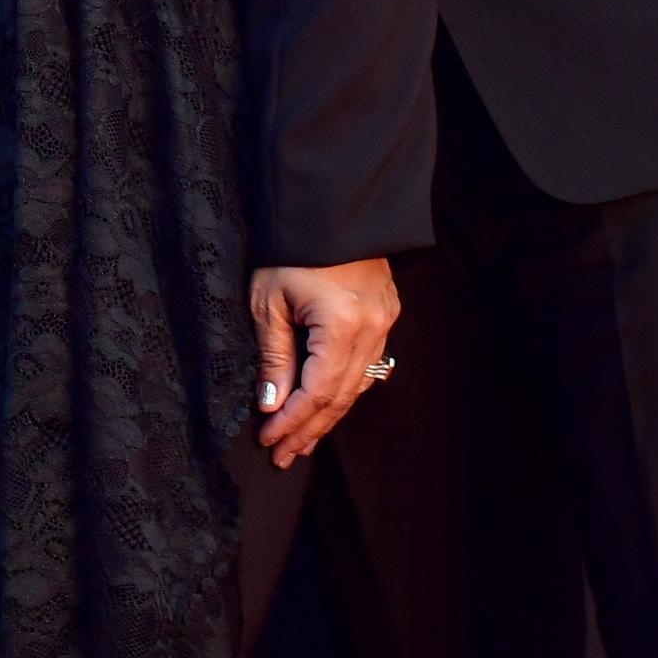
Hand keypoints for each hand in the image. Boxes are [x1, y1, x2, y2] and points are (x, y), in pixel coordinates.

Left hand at [248, 257, 399, 467]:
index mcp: (342, 326)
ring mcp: (386, 320)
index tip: (269, 442)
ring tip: (301, 438)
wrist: (331, 202)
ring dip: (328, 413)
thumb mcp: (269, 301)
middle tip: (284, 455)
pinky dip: (345, 386)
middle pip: (340, 397)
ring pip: (357, 384)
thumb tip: (272, 405)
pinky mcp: (387, 311)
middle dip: (310, 429)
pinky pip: (368, 363)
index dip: (292, 423)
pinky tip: (328, 403)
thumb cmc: (291, 246)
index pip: (316, 393)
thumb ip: (274, 357)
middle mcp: (373, 329)